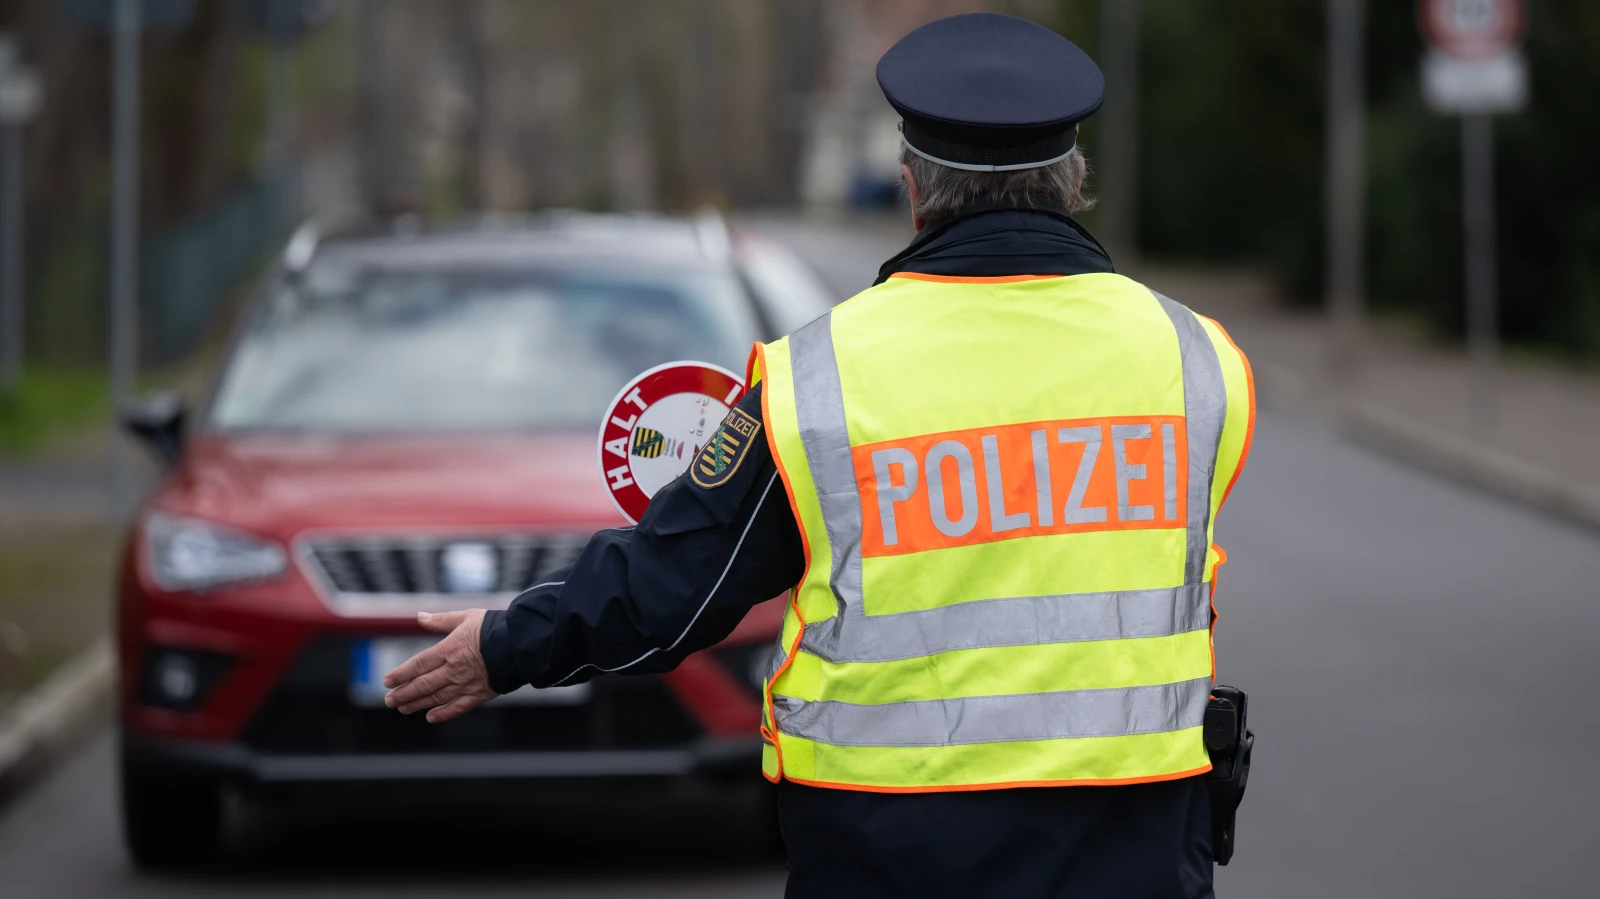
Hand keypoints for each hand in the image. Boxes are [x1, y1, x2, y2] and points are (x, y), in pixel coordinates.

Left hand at [382, 609, 497, 723]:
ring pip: (436, 697)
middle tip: (390, 700)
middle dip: (403, 694)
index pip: (418, 664)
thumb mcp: (466, 617)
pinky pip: (458, 707)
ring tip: (402, 708)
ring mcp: (466, 684)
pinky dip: (443, 714)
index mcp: (449, 649)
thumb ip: (441, 620)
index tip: (388, 681)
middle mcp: (454, 669)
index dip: (400, 674)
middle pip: (422, 684)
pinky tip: (431, 717)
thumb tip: (420, 617)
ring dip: (417, 704)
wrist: (521, 643)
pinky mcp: (480, 694)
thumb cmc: (494, 627)